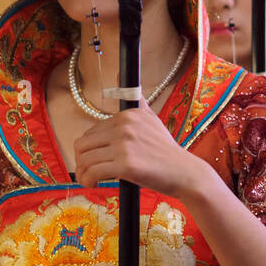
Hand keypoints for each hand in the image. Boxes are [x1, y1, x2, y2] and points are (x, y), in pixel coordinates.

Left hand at [73, 100, 204, 199]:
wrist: (184, 172)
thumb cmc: (167, 150)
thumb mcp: (153, 119)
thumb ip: (138, 102)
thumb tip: (129, 80)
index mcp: (127, 115)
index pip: (92, 131)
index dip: (89, 148)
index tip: (94, 159)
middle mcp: (124, 127)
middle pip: (83, 144)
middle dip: (81, 159)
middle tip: (86, 171)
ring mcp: (124, 145)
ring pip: (85, 158)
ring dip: (82, 172)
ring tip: (88, 180)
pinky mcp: (125, 165)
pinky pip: (93, 172)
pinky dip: (88, 180)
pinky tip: (93, 185)